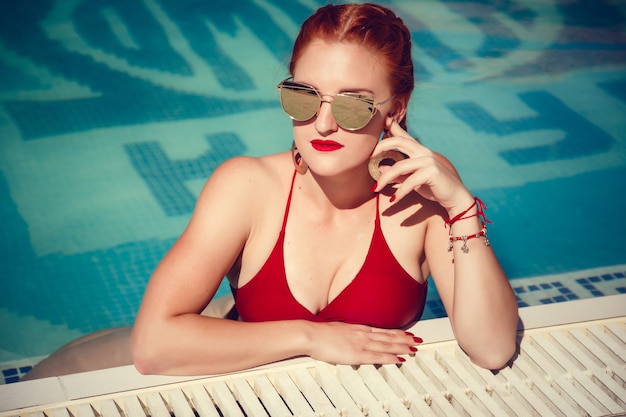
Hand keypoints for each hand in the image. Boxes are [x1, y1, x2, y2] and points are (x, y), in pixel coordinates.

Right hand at [306, 321, 420, 364]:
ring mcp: (361, 343)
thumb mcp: (337, 330)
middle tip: (417, 340)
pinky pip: (378, 356)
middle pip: (389, 337)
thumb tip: (350, 339)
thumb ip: (347, 334)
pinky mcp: (357, 354)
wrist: (311, 334)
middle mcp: (363, 334)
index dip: (396, 332)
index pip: (382, 331)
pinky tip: (399, 359)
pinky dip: (390, 357)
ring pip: (387, 345)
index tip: (407, 333)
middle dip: (404, 339)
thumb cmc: (320, 334)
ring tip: (414, 348)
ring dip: (402, 347)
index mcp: (358, 328)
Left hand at [371, 121, 472, 213]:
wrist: (455, 197)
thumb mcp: (413, 180)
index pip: (405, 136)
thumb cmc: (434, 187)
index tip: (383, 120)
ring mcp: (428, 161)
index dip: (393, 127)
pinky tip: (394, 200)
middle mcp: (424, 152)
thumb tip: (381, 169)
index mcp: (420, 151)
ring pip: (399, 166)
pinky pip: (409, 182)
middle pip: (399, 142)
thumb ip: (399, 174)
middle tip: (369, 156)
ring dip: (385, 179)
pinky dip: (400, 192)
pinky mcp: (431, 173)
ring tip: (376, 189)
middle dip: (382, 146)